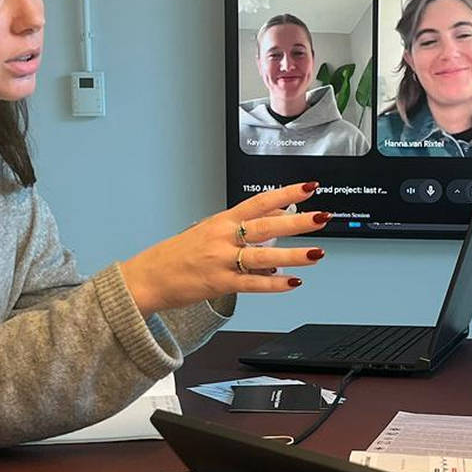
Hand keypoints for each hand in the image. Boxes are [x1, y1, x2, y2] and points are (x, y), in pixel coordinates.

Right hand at [119, 182, 327, 313]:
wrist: (149, 276)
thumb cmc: (181, 253)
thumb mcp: (211, 231)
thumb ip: (245, 226)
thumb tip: (280, 217)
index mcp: (223, 220)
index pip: (260, 202)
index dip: (286, 194)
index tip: (309, 187)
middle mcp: (223, 237)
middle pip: (265, 226)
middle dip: (296, 222)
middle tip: (321, 217)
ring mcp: (220, 261)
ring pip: (263, 257)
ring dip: (293, 256)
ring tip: (317, 253)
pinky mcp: (218, 284)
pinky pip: (251, 284)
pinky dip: (273, 284)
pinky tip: (292, 282)